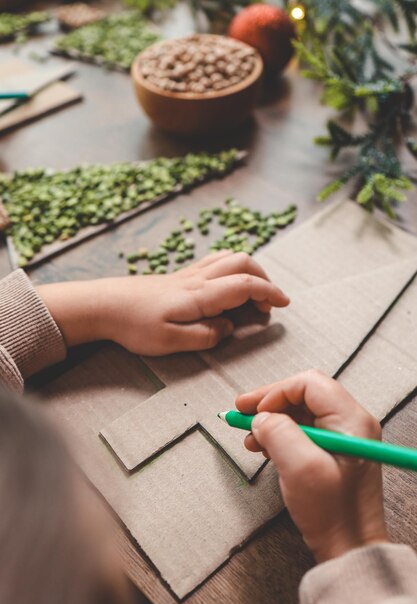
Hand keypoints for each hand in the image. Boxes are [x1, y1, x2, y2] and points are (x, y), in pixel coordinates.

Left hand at [37, 251, 288, 354]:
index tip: (283, 304)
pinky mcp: (180, 275)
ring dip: (249, 271)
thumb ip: (206, 336)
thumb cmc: (135, 325)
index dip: (269, 292)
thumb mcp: (171, 341)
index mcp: (201, 295)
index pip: (245, 285)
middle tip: (270, 303)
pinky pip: (214, 262)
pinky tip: (227, 286)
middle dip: (265, 279)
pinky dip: (232, 269)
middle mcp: (199, 278)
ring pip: (229, 257)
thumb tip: (228, 328)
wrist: (104, 304)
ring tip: (253, 294)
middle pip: (242, 262)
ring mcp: (189, 274)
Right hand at [238, 370, 388, 562]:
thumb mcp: (299, 467)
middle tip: (240, 412)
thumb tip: (260, 417)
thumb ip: (278, 432)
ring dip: (272, 421)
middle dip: (269, 404)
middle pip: (303, 396)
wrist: (349, 549)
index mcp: (351, 420)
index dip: (277, 392)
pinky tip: (262, 447)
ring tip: (249, 438)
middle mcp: (350, 423)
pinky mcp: (333, 452)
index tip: (254, 410)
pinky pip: (302, 432)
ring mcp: (343, 438)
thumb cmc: (333, 513)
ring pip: (300, 413)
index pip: (309, 384)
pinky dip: (279, 435)